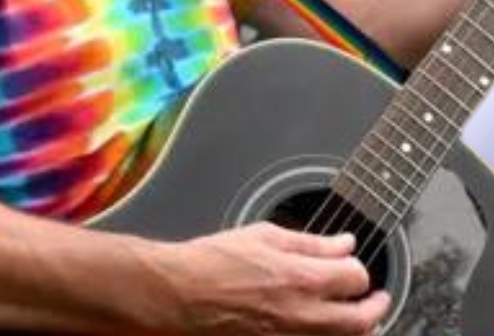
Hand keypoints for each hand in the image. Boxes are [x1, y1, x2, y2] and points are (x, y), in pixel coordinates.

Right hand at [166, 222, 390, 334]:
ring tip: (357, 316)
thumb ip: (311, 242)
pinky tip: (325, 328)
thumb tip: (344, 243)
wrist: (182, 294)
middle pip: (363, 320)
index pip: (356, 277)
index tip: (352, 265)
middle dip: (376, 307)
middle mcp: (305, 316)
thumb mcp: (264, 235)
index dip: (358, 269)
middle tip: (378, 299)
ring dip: (357, 327)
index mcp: (303, 278)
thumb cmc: (216, 260)